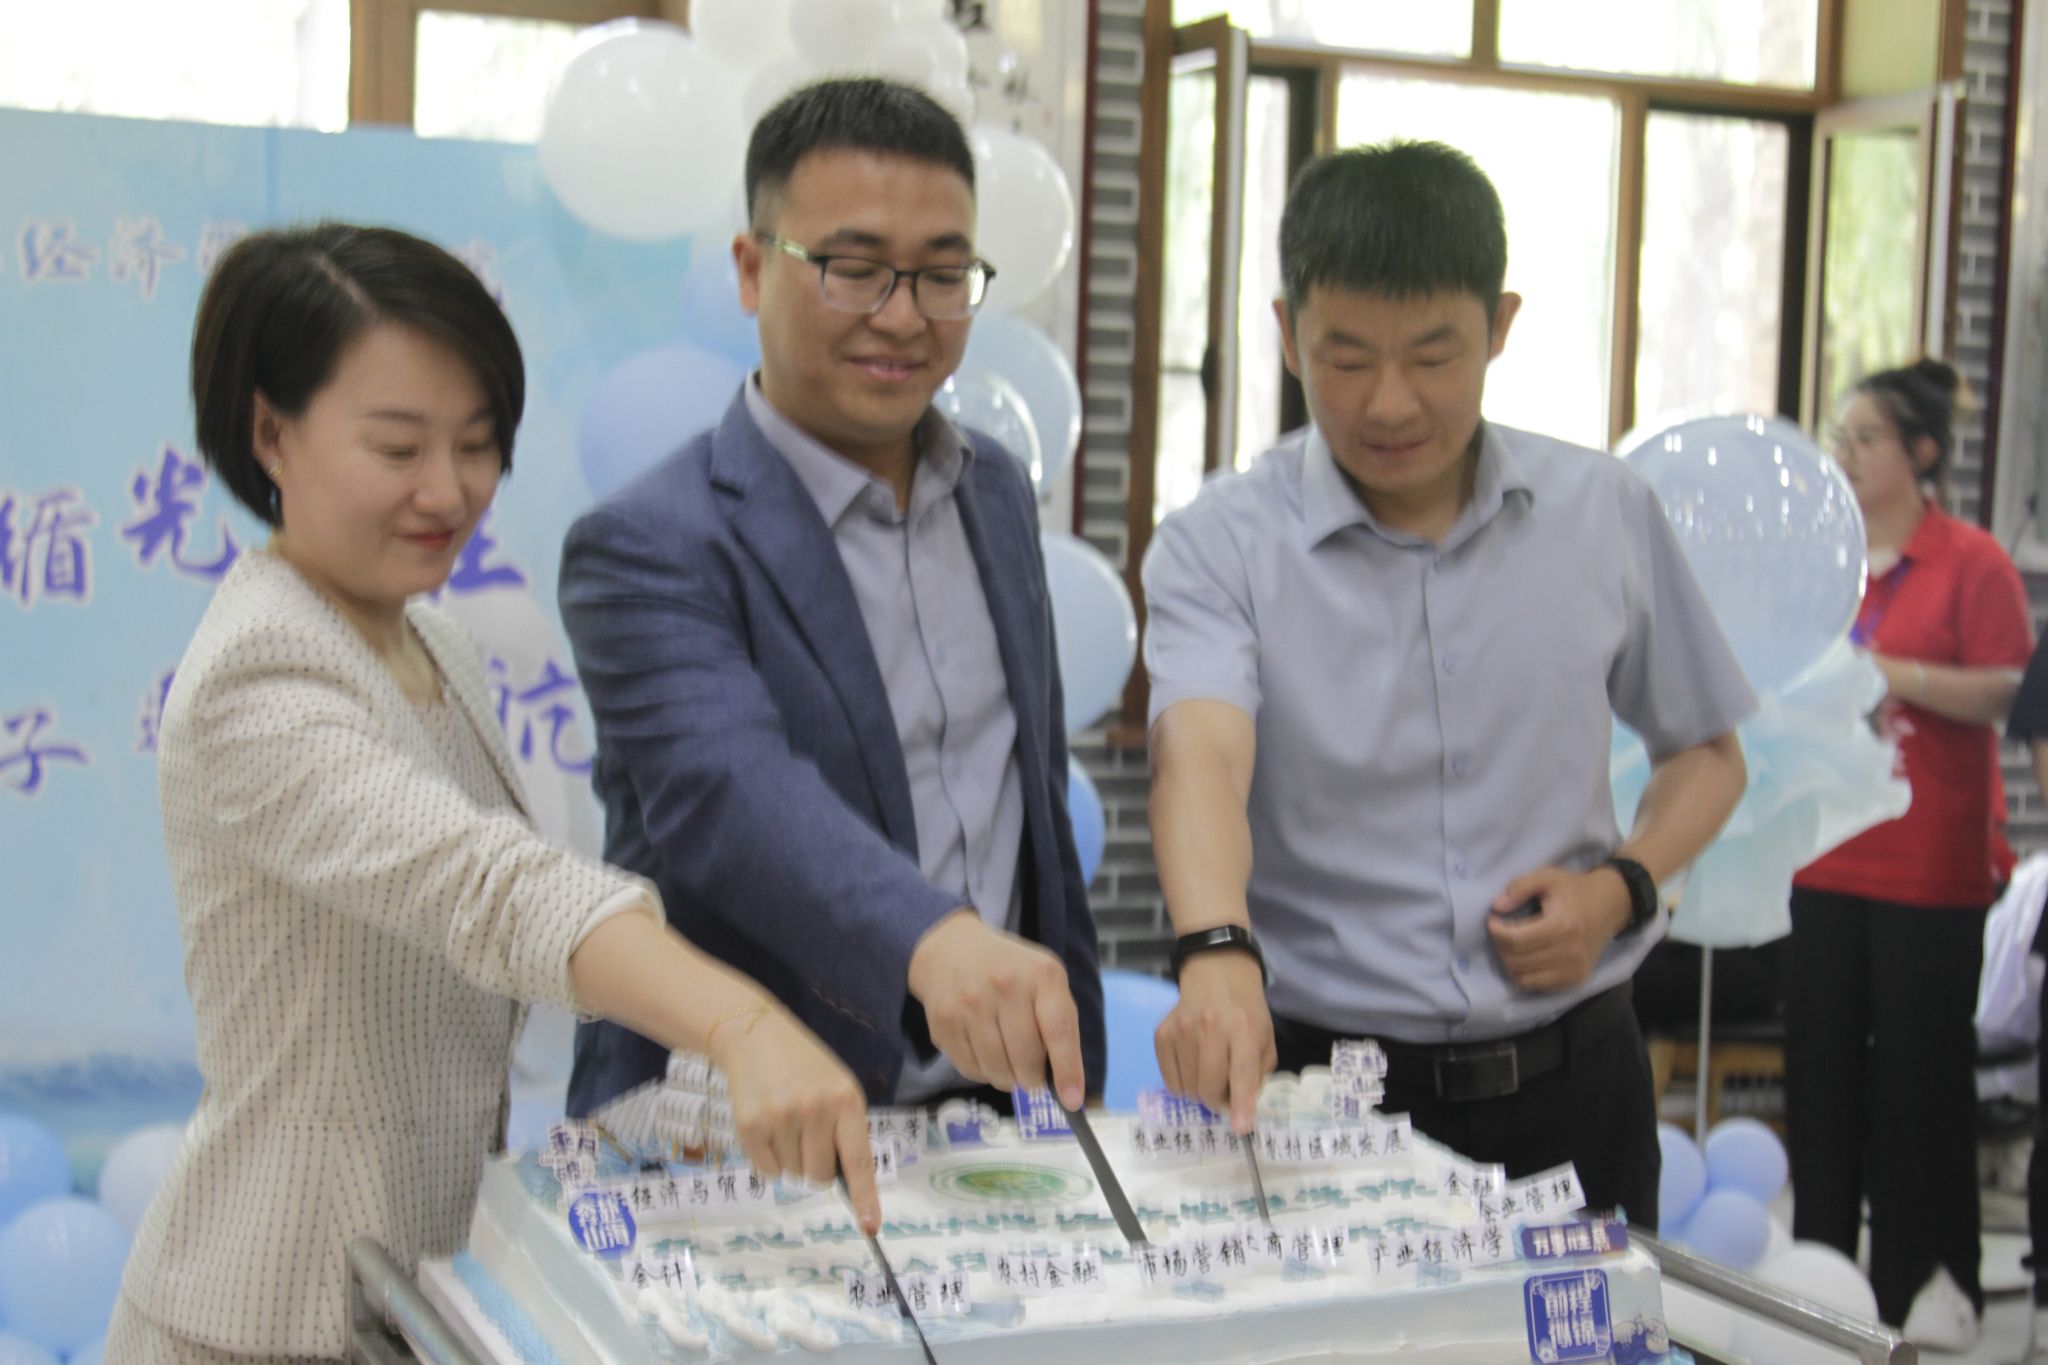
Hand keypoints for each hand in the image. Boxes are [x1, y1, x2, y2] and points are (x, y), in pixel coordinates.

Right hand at [707, 1005, 880, 1232]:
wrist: (756, 1037)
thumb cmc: (806, 1067)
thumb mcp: (838, 1087)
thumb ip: (845, 1129)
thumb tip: (844, 1183)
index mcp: (845, 1100)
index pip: (859, 1159)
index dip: (865, 1197)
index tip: (870, 1226)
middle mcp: (814, 1109)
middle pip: (820, 1176)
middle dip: (816, 1166)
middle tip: (808, 1133)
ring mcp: (780, 1118)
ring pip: (793, 1174)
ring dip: (790, 1158)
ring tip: (786, 1119)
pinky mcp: (750, 1126)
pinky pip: (767, 1170)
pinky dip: (768, 1158)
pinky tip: (767, 1125)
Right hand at [906, 910, 1084, 1107]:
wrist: (953, 950)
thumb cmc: (1012, 973)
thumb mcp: (1046, 982)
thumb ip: (1060, 1026)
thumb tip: (1068, 1088)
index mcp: (1041, 974)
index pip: (1058, 1030)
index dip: (1067, 1070)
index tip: (1071, 1101)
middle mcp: (1004, 985)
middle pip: (1026, 1060)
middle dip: (1033, 1079)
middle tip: (1032, 1075)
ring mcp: (970, 1003)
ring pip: (997, 1071)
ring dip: (1008, 1079)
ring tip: (1009, 1063)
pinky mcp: (943, 1021)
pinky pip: (970, 1070)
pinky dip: (983, 1072)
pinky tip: (985, 1052)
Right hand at [1154, 949, 1273, 1133]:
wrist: (1216, 977)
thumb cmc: (1246, 1014)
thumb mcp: (1265, 1041)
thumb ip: (1256, 1077)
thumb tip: (1239, 1111)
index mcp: (1244, 1029)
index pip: (1241, 1073)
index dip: (1240, 1104)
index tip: (1240, 1127)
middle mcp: (1210, 1026)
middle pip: (1208, 1087)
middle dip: (1218, 1101)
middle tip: (1225, 1091)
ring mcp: (1181, 1029)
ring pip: (1188, 1089)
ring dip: (1200, 1091)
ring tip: (1210, 1071)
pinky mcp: (1162, 1033)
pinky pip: (1170, 1080)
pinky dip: (1183, 1083)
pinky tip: (1192, 1065)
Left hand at [1486, 865, 1631, 991]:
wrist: (1610, 905)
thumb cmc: (1575, 890)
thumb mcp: (1547, 876)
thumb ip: (1520, 887)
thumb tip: (1497, 907)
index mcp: (1562, 926)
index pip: (1514, 941)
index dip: (1495, 931)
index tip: (1493, 919)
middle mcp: (1570, 954)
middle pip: (1516, 961)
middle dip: (1500, 945)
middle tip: (1502, 930)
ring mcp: (1574, 971)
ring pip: (1523, 978)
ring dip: (1509, 962)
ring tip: (1512, 943)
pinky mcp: (1576, 980)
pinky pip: (1536, 986)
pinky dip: (1523, 974)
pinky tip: (1525, 956)